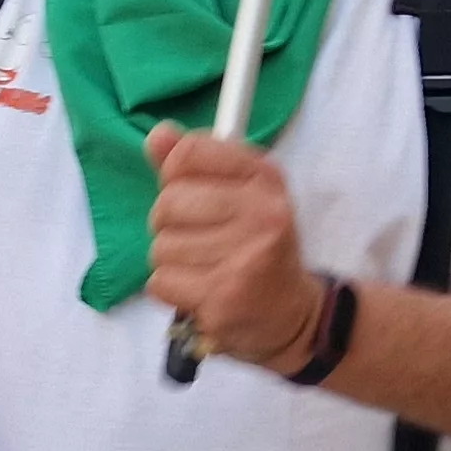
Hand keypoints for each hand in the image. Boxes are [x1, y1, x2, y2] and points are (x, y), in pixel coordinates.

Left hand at [141, 123, 327, 373]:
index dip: (175, 176)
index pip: (189, 153)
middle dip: (170, 224)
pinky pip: (161, 282)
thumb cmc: (258, 247)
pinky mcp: (224, 298)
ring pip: (162, 246)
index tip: (193, 194)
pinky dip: (173, 290)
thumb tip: (157, 135)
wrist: (293, 315)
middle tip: (201, 240)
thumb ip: (195, 165)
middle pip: (168, 202)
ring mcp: (245, 258)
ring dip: (173, 261)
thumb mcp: (240, 195)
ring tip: (207, 268)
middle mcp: (262, 213)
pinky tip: (202, 291)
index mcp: (265, 178)